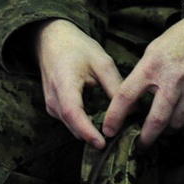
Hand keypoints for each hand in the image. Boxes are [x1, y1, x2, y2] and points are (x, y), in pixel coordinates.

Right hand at [36, 19, 122, 148]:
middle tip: (119, 141)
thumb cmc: (77, 47)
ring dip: (90, 132)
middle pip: (73, 126)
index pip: (73, 113)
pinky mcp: (53, 109)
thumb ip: (116, 86)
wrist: (52, 40)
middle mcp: (53, 98)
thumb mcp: (101, 62)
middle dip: (94, 136)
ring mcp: (51, 105)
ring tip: (113, 132)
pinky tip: (100, 122)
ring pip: (72, 128)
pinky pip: (70, 123)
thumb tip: (133, 110)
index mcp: (64, 83)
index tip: (102, 143)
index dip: (87, 131)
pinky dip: (85, 126)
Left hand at [102, 9, 183, 146]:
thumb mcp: (154, 50)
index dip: (115, 116)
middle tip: (139, 146)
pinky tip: (178, 114)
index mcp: (153, 65)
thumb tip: (131, 103)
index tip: (109, 130)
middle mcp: (173, 79)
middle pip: (156, 120)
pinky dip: (182, 119)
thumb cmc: (180, 40)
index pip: (127, 95)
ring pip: (175, 124)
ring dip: (165, 131)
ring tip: (160, 131)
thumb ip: (142, 75)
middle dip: (145, 138)